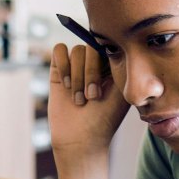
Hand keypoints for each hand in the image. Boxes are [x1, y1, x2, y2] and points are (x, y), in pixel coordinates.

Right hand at [49, 43, 129, 160]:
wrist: (81, 139)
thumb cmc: (105, 119)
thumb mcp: (120, 90)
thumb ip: (120, 63)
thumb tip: (115, 39)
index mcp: (113, 64)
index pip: (109, 45)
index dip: (105, 63)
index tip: (105, 88)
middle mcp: (95, 62)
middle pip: (91, 45)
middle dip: (91, 72)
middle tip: (92, 96)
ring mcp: (76, 65)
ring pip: (75, 50)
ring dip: (77, 77)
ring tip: (79, 99)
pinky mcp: (58, 70)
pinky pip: (59, 50)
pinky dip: (63, 66)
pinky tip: (66, 86)